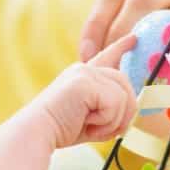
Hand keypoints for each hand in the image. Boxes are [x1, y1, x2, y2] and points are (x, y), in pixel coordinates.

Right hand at [32, 34, 137, 148]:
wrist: (36, 132)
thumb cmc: (60, 130)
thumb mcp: (91, 117)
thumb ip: (109, 109)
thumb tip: (134, 107)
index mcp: (82, 76)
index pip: (106, 57)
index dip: (121, 47)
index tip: (133, 38)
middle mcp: (84, 69)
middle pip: (126, 84)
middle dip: (123, 113)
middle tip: (104, 130)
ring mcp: (85, 73)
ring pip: (124, 96)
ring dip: (112, 121)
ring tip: (90, 126)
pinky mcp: (86, 82)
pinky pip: (116, 103)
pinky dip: (106, 122)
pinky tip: (87, 123)